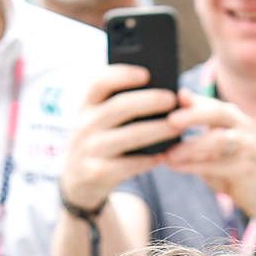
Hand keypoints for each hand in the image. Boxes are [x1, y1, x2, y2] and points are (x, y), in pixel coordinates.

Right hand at [60, 62, 186, 215]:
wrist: (77, 181)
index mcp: (86, 105)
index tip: (146, 74)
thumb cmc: (100, 141)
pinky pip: (129, 164)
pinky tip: (164, 154)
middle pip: (119, 107)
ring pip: (129, 136)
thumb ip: (120, 105)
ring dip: (156, 130)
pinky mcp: (97, 173)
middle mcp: (84, 125)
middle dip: (148, 101)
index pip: (99, 82)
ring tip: (178, 126)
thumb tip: (162, 93)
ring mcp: (89, 150)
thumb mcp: (98, 120)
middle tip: (172, 99)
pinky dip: (148, 159)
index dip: (122, 75)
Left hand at [158, 91, 255, 201]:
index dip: (190, 101)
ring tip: (168, 154)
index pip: (211, 103)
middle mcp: (244, 126)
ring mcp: (247, 146)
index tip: (164, 101)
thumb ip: (197, 129)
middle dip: (193, 115)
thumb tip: (174, 105)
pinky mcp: (246, 168)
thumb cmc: (231, 168)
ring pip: (218, 140)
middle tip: (170, 120)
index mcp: (234, 117)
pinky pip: (216, 165)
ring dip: (191, 146)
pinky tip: (174, 167)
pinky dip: (193, 166)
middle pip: (219, 113)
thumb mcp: (213, 145)